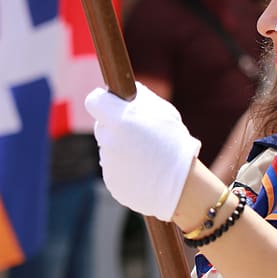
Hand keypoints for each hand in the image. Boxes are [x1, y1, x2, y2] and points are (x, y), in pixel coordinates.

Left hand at [85, 82, 200, 220]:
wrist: (182, 184)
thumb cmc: (176, 143)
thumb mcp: (165, 112)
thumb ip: (142, 98)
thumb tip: (126, 92)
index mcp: (120, 120)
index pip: (94, 101)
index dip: (104, 101)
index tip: (113, 104)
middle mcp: (109, 141)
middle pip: (103, 126)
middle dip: (117, 126)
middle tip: (140, 133)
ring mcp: (108, 164)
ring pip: (109, 148)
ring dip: (123, 148)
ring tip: (148, 155)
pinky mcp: (111, 182)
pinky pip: (114, 168)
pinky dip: (126, 168)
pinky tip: (144, 170)